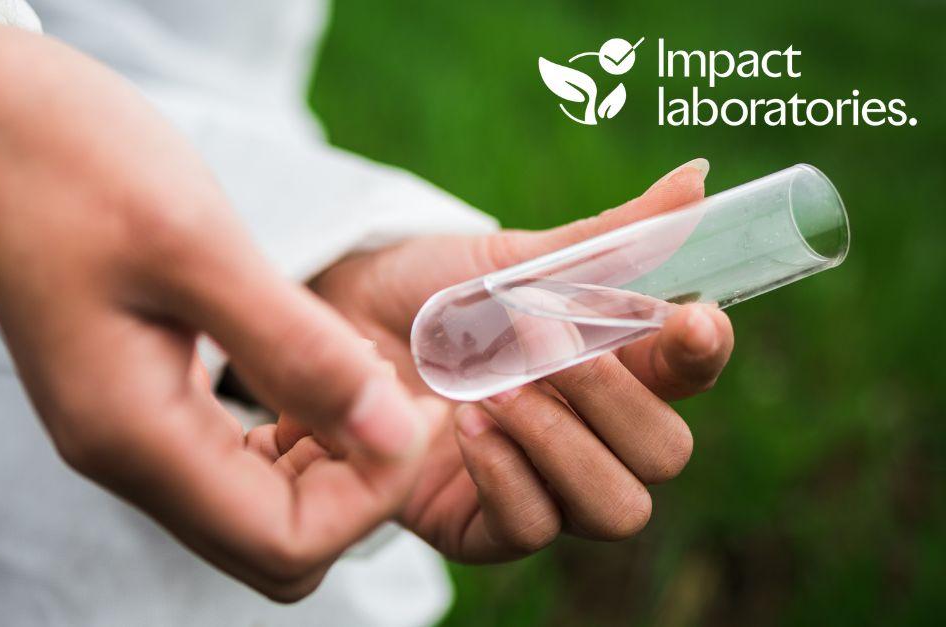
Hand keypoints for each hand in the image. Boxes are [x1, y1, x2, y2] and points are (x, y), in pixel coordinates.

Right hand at [0, 22, 433, 599]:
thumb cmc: (74, 164)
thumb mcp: (198, 245)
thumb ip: (298, 349)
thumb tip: (392, 433)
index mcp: (134, 436)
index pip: (285, 544)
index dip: (372, 492)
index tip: (414, 406)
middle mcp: (125, 457)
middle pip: (274, 547)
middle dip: (358, 488)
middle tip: (400, 398)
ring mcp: (125, 434)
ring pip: (258, 510)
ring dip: (330, 463)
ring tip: (369, 379)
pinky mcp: (134, 400)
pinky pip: (233, 462)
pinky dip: (293, 435)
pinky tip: (318, 370)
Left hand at [301, 160, 733, 561]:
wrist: (335, 320)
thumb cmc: (428, 290)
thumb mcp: (511, 258)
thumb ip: (605, 240)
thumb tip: (698, 178)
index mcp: (612, 365)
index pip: (690, 375)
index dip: (702, 353)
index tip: (688, 319)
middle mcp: (588, 434)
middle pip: (664, 455)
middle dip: (615, 401)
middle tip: (549, 349)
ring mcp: (540, 484)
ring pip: (614, 508)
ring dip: (563, 445)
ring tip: (496, 390)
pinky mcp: (479, 525)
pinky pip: (530, 528)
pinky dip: (506, 475)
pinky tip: (462, 426)